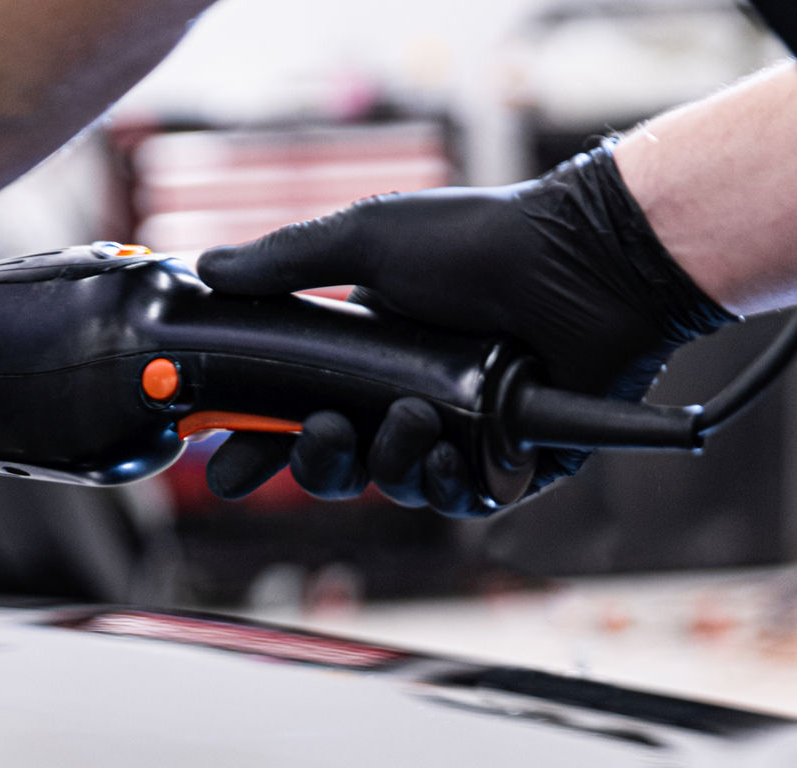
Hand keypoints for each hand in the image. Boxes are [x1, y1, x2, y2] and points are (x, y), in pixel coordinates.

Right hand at [194, 145, 734, 515]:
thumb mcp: (368, 238)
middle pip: (334, 468)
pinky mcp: (511, 462)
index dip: (255, 447)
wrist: (587, 261)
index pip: (292, 417)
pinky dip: (443, 484)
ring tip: (413, 418)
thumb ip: (285, 261)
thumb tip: (209, 270)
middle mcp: (407, 401)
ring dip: (387, 464)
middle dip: (315, 465)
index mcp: (366, 359)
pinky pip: (457, 500)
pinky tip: (445, 452)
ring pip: (392, 487)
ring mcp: (458, 435)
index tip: (226, 464)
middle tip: (322, 432)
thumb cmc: (487, 241)